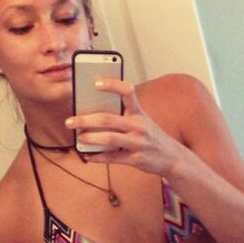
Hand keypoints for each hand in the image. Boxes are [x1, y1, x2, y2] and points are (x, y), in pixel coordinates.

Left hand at [65, 78, 181, 174]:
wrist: (173, 157)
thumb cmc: (151, 136)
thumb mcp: (142, 121)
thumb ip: (123, 115)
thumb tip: (92, 113)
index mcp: (139, 112)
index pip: (127, 91)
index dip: (111, 85)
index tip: (95, 83)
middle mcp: (139, 126)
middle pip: (108, 119)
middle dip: (85, 119)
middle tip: (70, 121)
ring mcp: (138, 143)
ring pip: (109, 139)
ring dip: (90, 138)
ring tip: (79, 138)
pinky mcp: (136, 159)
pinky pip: (113, 158)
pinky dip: (98, 157)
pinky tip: (88, 156)